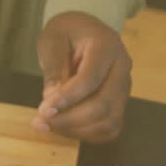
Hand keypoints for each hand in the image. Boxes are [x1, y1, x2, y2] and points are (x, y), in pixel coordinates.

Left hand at [33, 11, 132, 142]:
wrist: (83, 31)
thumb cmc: (66, 33)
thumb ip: (54, 68)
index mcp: (107, 46)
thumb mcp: (52, 41)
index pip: (90, 79)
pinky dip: (87, 134)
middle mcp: (122, 68)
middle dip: (70, 119)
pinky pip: (110, 129)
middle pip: (103, 105)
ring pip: (109, 122)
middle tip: (40, 122)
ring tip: (48, 125)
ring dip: (77, 130)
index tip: (43, 110)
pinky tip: (64, 127)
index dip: (67, 99)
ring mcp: (125, 88)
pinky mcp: (120, 103)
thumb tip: (52, 100)